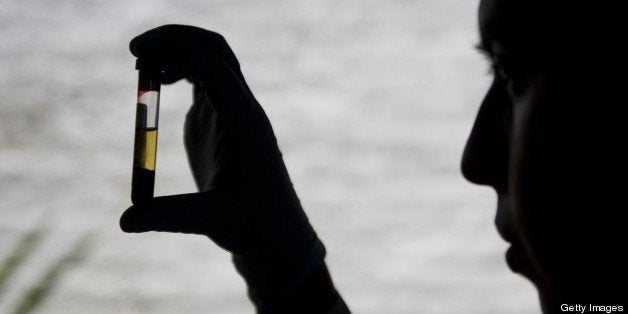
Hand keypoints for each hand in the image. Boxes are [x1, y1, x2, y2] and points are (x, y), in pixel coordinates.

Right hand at [120, 25, 325, 309]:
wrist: (275, 233)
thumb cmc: (252, 226)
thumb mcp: (209, 221)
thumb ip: (167, 217)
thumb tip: (124, 222)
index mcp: (245, 121)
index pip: (213, 67)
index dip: (175, 51)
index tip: (137, 54)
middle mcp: (242, 109)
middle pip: (215, 52)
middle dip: (178, 39)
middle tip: (136, 49)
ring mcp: (234, 113)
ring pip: (211, 63)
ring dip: (177, 54)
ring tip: (141, 69)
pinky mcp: (224, 123)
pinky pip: (206, 83)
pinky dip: (181, 72)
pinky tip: (157, 84)